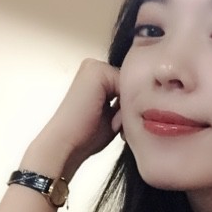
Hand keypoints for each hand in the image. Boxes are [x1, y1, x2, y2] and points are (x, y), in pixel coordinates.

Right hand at [27, 59, 120, 179]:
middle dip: (130, 106)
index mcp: (95, 76)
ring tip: (112, 123)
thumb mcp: (111, 115)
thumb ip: (124, 103)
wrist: (66, 144)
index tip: (118, 125)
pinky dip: (124, 106)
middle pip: (132, 85)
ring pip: (131, 87)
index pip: (129, 87)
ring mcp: (95, 67)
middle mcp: (94, 67)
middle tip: (114, 125)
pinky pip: (128, 88)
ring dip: (127, 107)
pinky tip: (110, 118)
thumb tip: (145, 101)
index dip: (130, 107)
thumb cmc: (86, 136)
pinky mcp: (97, 71)